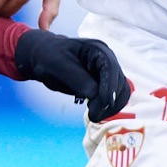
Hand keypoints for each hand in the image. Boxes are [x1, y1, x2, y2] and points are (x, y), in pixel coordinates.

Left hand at [14, 30, 129, 121]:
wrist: (45, 59)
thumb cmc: (49, 58)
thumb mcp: (59, 66)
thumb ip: (77, 79)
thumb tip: (95, 96)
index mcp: (97, 49)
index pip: (110, 68)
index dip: (110, 86)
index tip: (105, 103)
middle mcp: (107, 60)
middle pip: (120, 83)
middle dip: (110, 101)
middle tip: (93, 116)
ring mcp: (107, 73)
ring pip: (121, 93)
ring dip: (111, 107)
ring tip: (93, 116)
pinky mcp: (104, 85)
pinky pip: (114, 99)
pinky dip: (108, 108)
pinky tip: (95, 113)